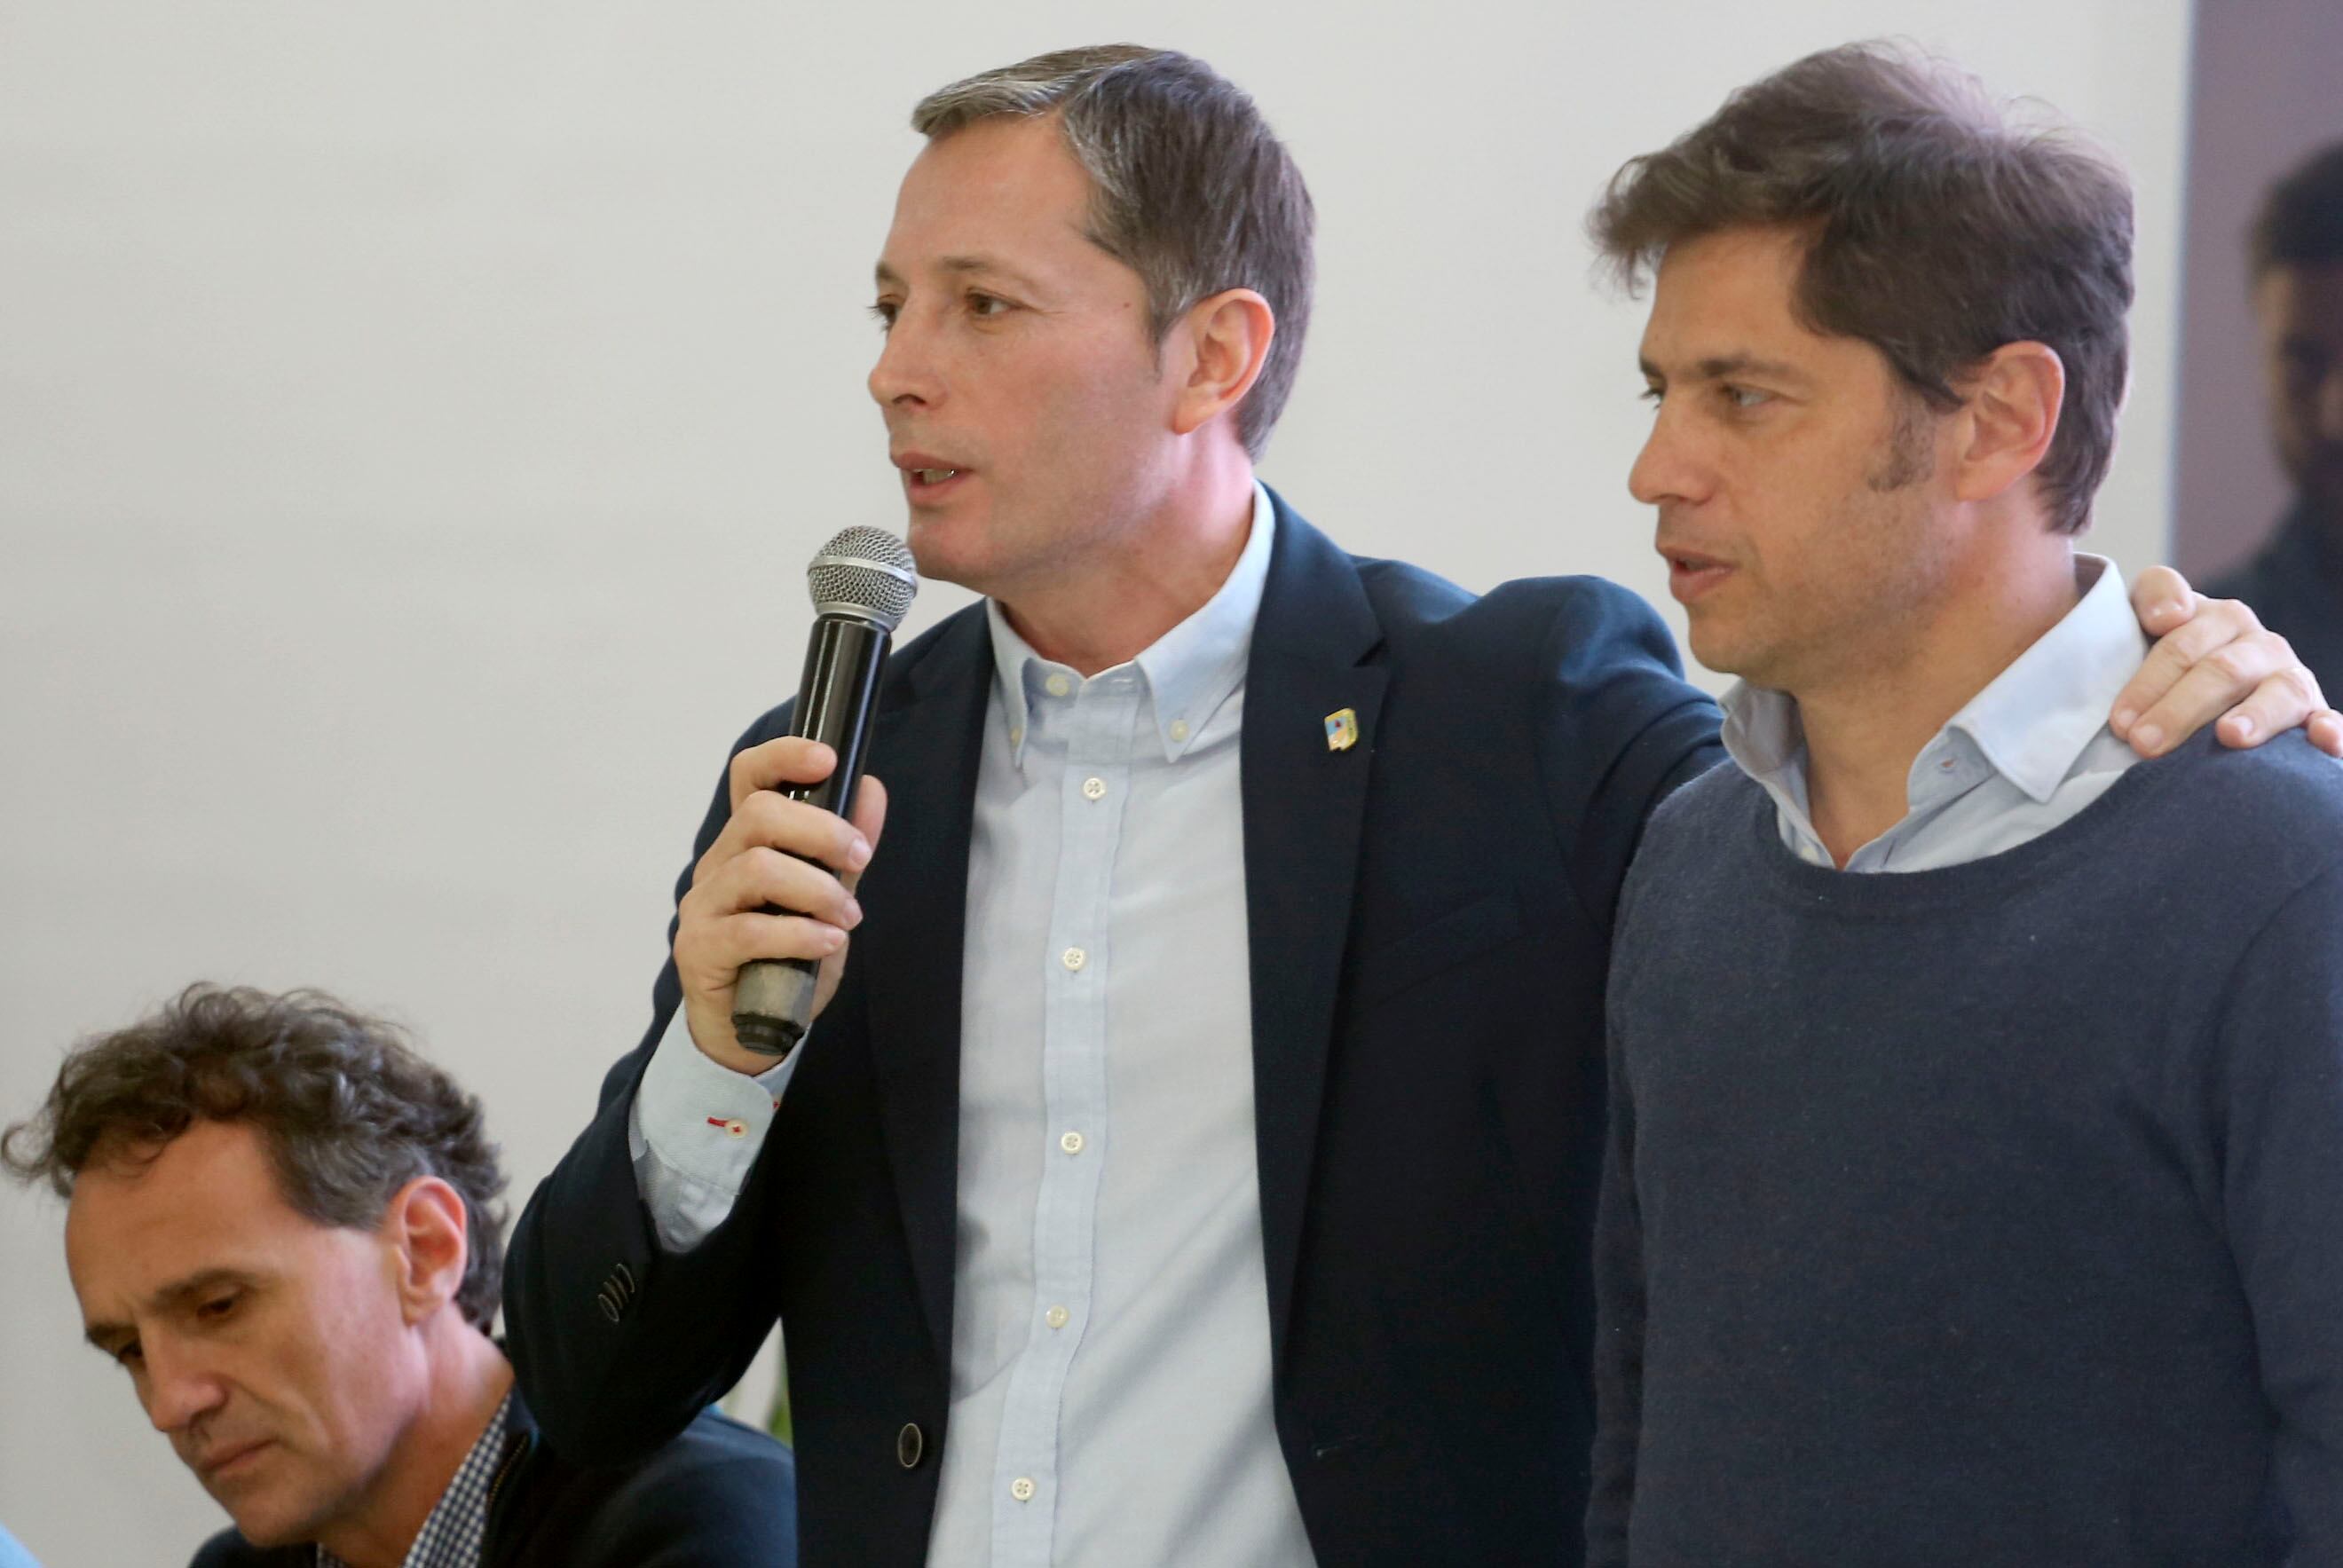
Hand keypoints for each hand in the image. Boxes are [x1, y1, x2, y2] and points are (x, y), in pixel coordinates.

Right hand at [672, 738, 888, 1073]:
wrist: (752, 1030)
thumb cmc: (787, 959)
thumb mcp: (827, 899)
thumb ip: (845, 850)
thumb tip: (871, 789)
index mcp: (746, 843)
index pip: (748, 777)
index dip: (783, 757)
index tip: (829, 758)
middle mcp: (718, 865)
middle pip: (757, 815)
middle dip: (820, 831)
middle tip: (861, 857)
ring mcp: (703, 905)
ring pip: (757, 868)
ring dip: (816, 889)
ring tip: (848, 917)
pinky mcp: (699, 949)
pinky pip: (750, 930)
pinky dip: (800, 934)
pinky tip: (828, 944)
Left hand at [2115, 565, 2342, 757]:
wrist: (2206, 687)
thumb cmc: (2169, 659)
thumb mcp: (2149, 618)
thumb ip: (2153, 597)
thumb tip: (2169, 616)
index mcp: (2222, 618)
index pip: (2182, 644)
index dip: (2149, 681)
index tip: (2120, 721)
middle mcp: (2262, 645)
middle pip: (2222, 671)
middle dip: (2180, 709)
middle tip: (2143, 744)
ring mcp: (2292, 679)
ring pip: (2280, 693)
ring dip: (2256, 715)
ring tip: (2228, 736)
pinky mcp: (2315, 715)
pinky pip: (2331, 721)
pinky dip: (2333, 731)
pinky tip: (2323, 739)